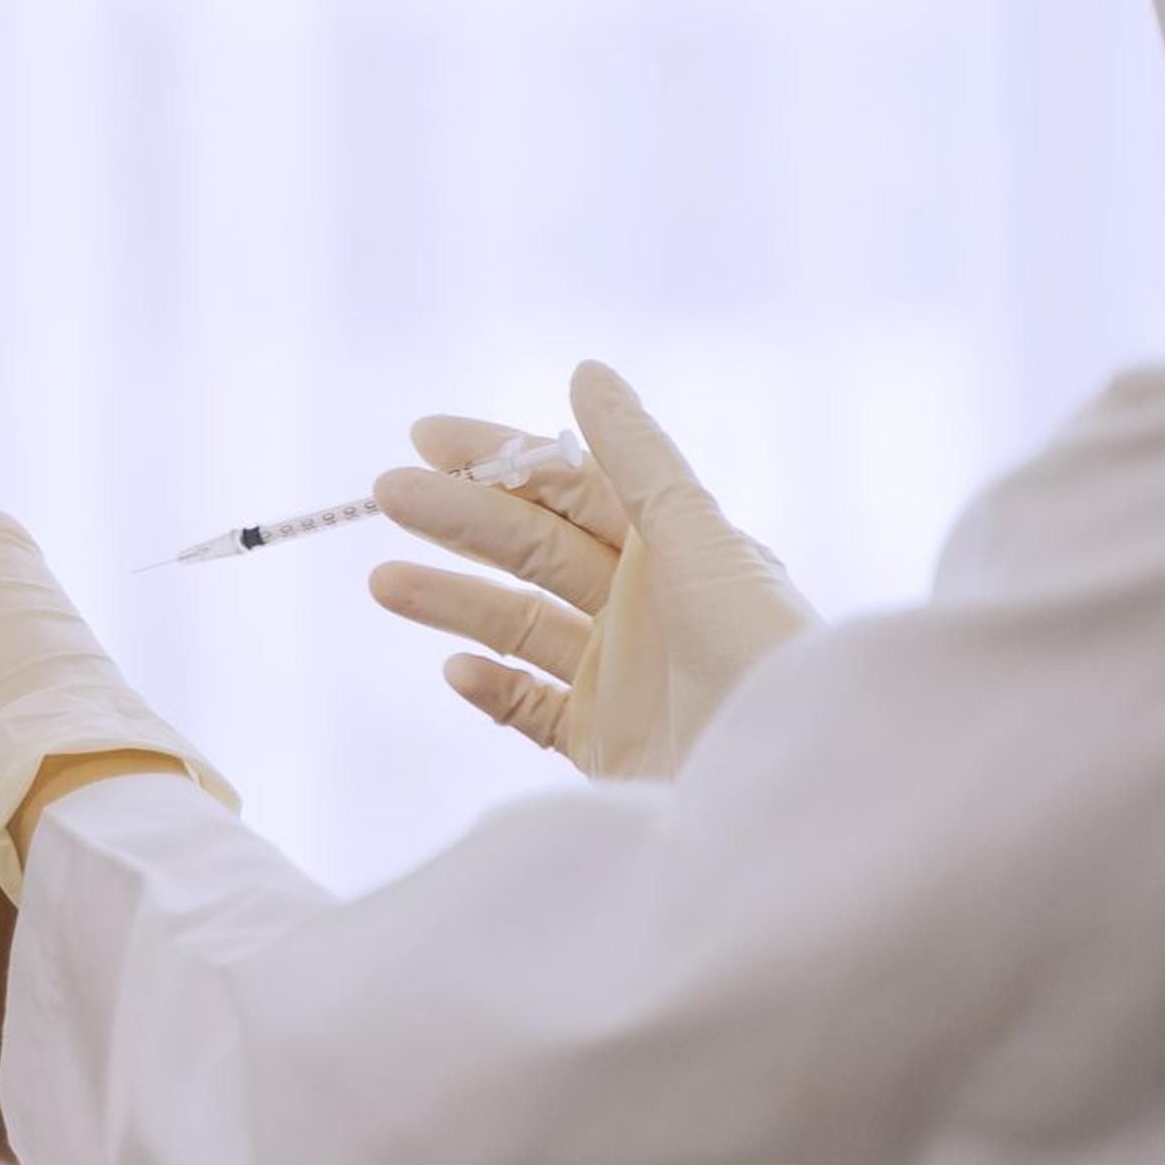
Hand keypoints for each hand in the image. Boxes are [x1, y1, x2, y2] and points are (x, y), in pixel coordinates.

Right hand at [367, 363, 816, 780]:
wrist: (781, 792)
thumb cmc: (758, 653)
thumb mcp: (697, 538)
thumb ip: (636, 456)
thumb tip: (585, 372)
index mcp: (673, 550)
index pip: (571, 488)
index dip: (499, 459)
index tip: (425, 437)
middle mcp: (644, 607)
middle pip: (534, 549)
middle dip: (459, 520)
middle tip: (386, 495)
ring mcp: (620, 679)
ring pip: (519, 624)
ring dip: (453, 599)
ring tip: (383, 582)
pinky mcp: (603, 746)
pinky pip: (528, 709)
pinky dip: (490, 688)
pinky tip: (454, 668)